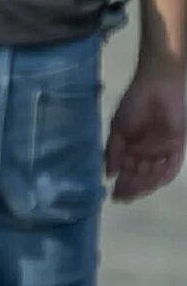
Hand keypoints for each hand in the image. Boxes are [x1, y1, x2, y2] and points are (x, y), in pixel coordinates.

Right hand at [107, 62, 184, 201]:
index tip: (113, 196)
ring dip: (145, 185)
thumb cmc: (133, 105)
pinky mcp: (177, 145)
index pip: (126, 171)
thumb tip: (108, 174)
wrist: (156, 87)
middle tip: (122, 198)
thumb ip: (112, 152)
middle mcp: (146, 151)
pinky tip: (155, 185)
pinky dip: (164, 175)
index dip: (121, 184)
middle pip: (140, 175)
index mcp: (131, 147)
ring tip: (135, 193)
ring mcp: (162, 149)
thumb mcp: (117, 129)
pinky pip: (172, 165)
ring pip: (154, 173)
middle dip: (131, 187)